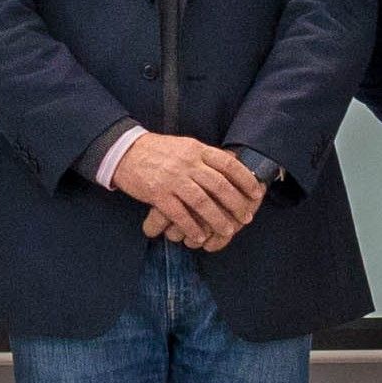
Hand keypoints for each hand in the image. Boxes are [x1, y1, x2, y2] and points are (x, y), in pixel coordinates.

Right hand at [110, 136, 260, 251]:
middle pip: (219, 185)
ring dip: (217, 219)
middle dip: (236, 204)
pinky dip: (191, 227)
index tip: (256, 192)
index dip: (245, 179)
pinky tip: (199, 236)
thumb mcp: (185, 146)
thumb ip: (205, 156)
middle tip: (245, 217)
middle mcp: (187, 163)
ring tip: (227, 231)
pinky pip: (179, 214)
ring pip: (202, 202)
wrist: (126, 152)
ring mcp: (173, 179)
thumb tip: (231, 165)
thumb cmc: (158, 151)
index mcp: (196, 150)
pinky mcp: (158, 194)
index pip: (228, 164)